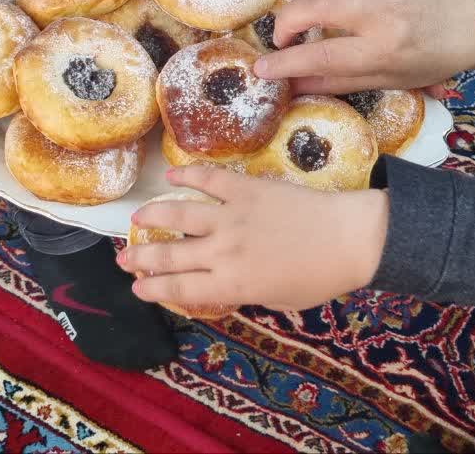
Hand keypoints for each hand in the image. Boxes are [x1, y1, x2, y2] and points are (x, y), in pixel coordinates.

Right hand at [118, 166, 389, 310]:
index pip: (178, 289)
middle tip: (124, 259)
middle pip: (169, 256)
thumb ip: (245, 292)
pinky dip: (187, 174)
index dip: (152, 289)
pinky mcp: (245, 188)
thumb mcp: (277, 300)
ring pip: (177, 215)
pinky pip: (208, 178)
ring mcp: (231, 217)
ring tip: (137, 218)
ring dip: (152, 216)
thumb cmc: (320, 277)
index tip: (137, 287)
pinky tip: (172, 175)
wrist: (349, 239)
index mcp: (230, 286)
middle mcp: (222, 252)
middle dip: (141, 259)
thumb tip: (225, 285)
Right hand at [254, 0, 474, 93]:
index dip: (286, 63)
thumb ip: (336, 80)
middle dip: (287, 23)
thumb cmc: (427, 59)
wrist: (467, 23)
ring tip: (296, 14)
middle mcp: (382, 12)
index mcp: (383, 50)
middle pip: (319, 9)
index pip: (324, 56)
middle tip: (281, 39)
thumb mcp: (387, 81)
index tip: (262, 68)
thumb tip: (291, 86)